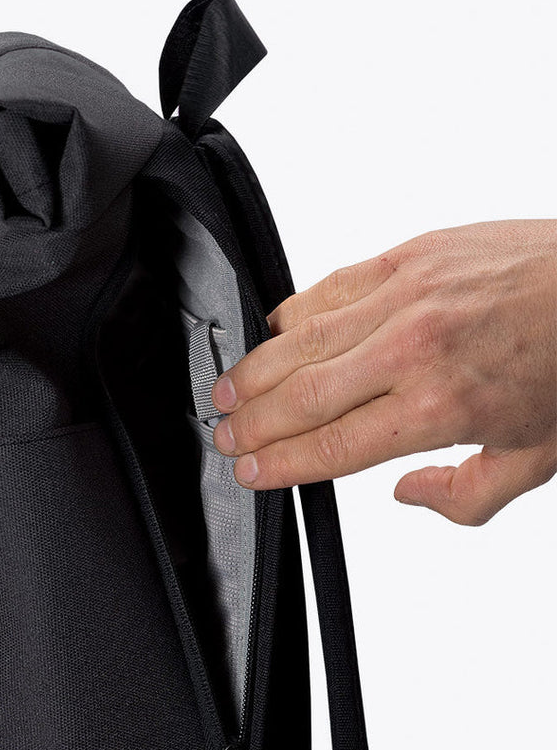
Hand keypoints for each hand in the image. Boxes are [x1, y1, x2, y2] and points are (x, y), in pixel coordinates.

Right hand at [210, 220, 556, 524]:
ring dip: (255, 372)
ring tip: (225, 393)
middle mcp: (412, 350)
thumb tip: (405, 492)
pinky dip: (290, 315)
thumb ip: (465, 494)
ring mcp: (406, 296)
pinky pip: (329, 288)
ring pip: (301, 340)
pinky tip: (270, 335)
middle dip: (251, 423)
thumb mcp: (536, 457)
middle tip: (224, 436)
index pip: (330, 447)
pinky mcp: (410, 255)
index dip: (279, 464)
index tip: (250, 471)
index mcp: (440, 407)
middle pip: (301, 396)